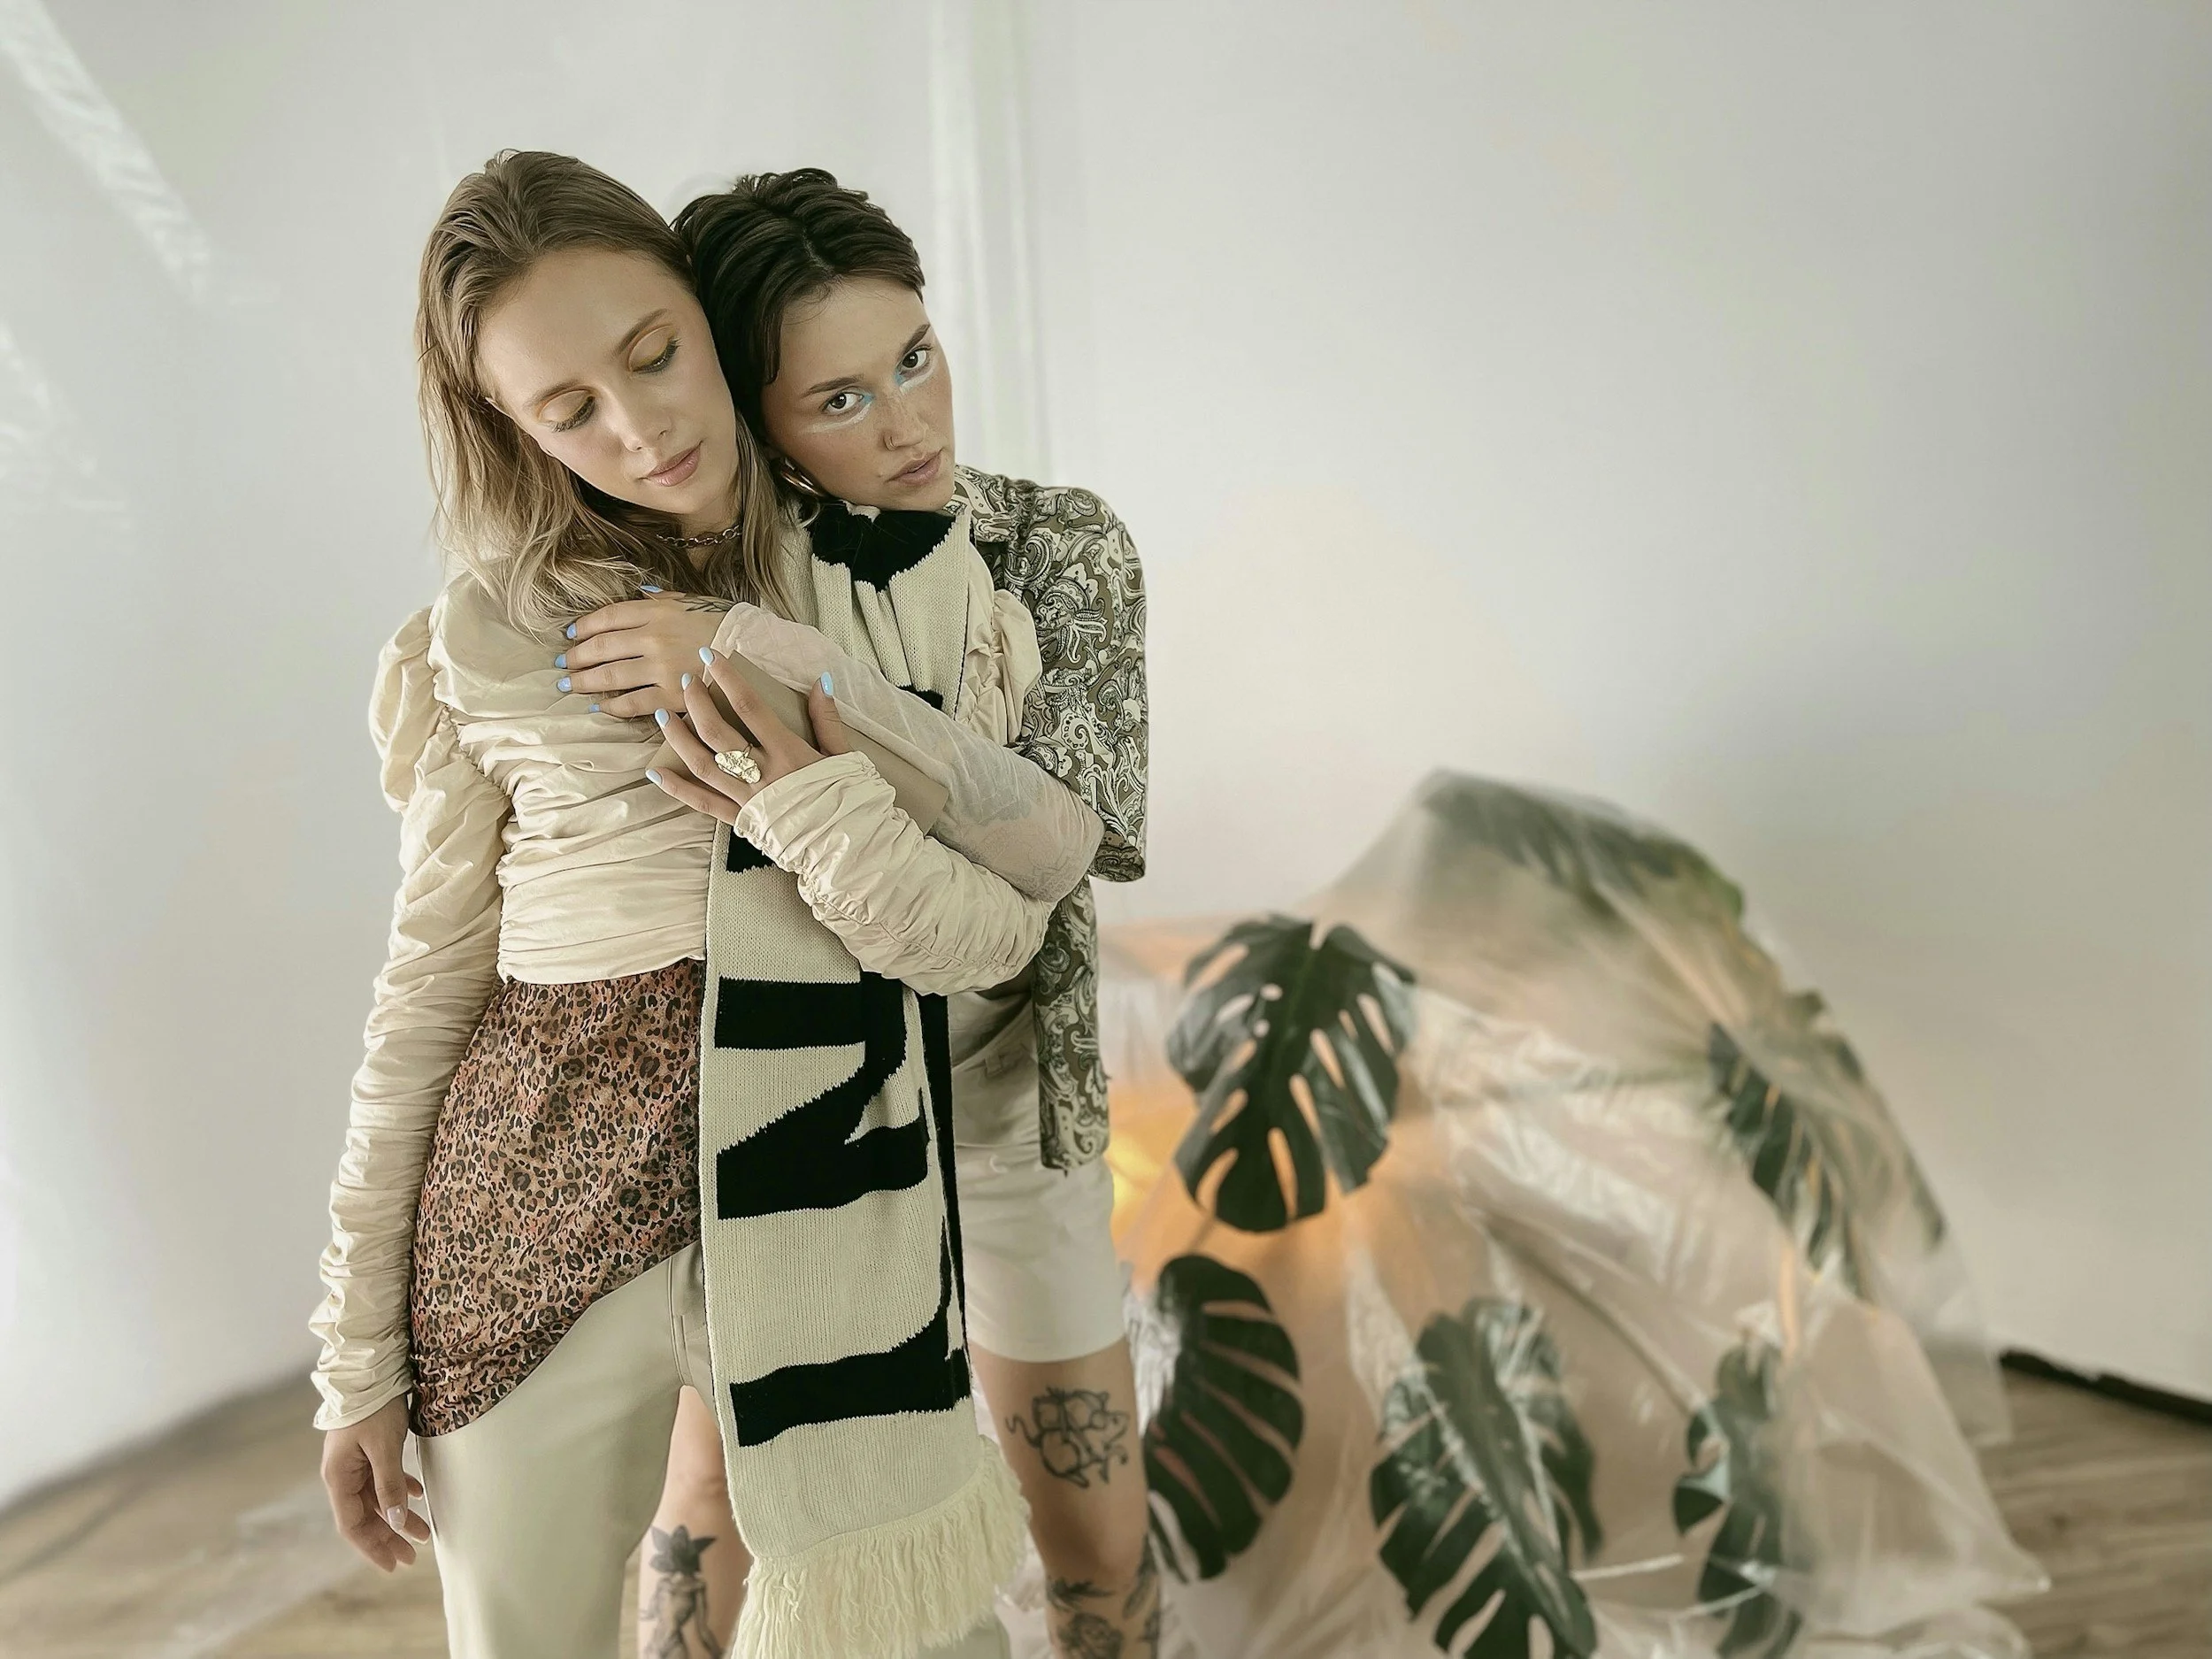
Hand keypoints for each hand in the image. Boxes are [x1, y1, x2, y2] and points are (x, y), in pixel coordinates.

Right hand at [320, 1395, 430, 1570]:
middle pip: (365, 1515)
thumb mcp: (384, 1448)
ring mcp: (355, 1461)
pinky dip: (400, 1488)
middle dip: (388, 1537)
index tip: (393, 1565)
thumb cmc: (373, 1408)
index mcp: (339, 1477)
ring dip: (398, 1515)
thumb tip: (395, 1521)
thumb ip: (388, 1486)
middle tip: (412, 1556)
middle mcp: (343, 1473)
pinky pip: (383, 1477)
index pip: (352, 1525)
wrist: (368, 1370)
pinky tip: (419, 1495)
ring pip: (377, 1498)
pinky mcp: (368, 1449)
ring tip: (424, 1532)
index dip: (372, 1547)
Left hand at [560, 590, 730, 717]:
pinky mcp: (671, 696)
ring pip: (610, 676)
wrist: (756, 653)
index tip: (570, 635)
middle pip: (601, 647)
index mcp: (657, 611)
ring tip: (570, 686)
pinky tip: (600, 709)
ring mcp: (660, 668)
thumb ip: (664, 599)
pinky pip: (632, 704)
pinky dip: (611, 707)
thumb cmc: (725, 626)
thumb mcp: (694, 601)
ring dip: (585, 682)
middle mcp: (653, 637)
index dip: (583, 627)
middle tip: (563, 664)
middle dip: (577, 657)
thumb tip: (641, 594)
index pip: (607, 617)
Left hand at [648, 649, 852, 825]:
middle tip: (685, 681)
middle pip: (717, 732)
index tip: (711, 656)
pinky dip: (677, 788)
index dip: (728, 679)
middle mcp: (762, 774)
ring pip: (702, 764)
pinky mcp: (742, 821)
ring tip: (663, 715)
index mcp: (789, 753)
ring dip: (679, 738)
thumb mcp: (845, 756)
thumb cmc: (853, 802)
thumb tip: (820, 681)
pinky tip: (656, 772)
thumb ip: (828, 720)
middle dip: (696, 703)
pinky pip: (702, 803)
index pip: (750, 707)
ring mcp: (748, 799)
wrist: (850, 850)